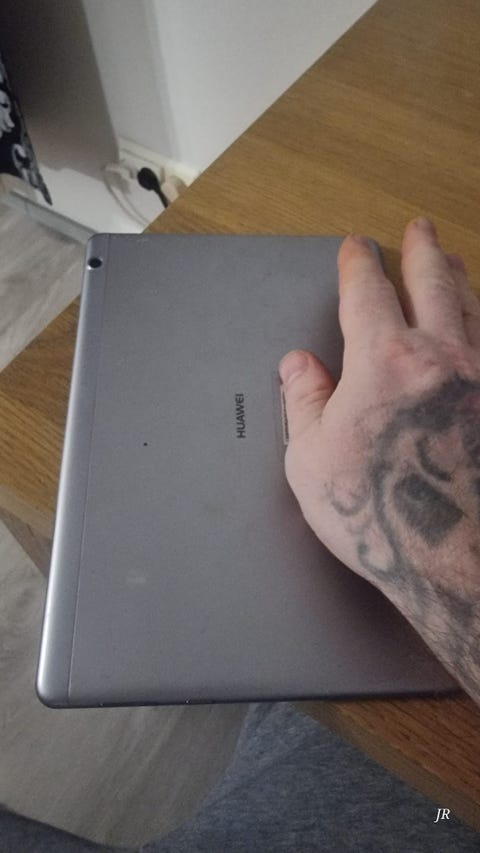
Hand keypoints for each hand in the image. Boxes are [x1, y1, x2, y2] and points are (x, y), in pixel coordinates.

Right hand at [278, 219, 479, 702]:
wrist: (458, 558)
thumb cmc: (382, 514)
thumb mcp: (312, 459)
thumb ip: (305, 401)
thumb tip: (298, 365)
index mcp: (385, 361)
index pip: (369, 293)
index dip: (359, 266)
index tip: (357, 250)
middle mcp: (444, 355)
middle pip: (433, 282)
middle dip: (422, 251)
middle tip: (419, 230)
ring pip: (474, 306)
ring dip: (460, 277)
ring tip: (454, 261)